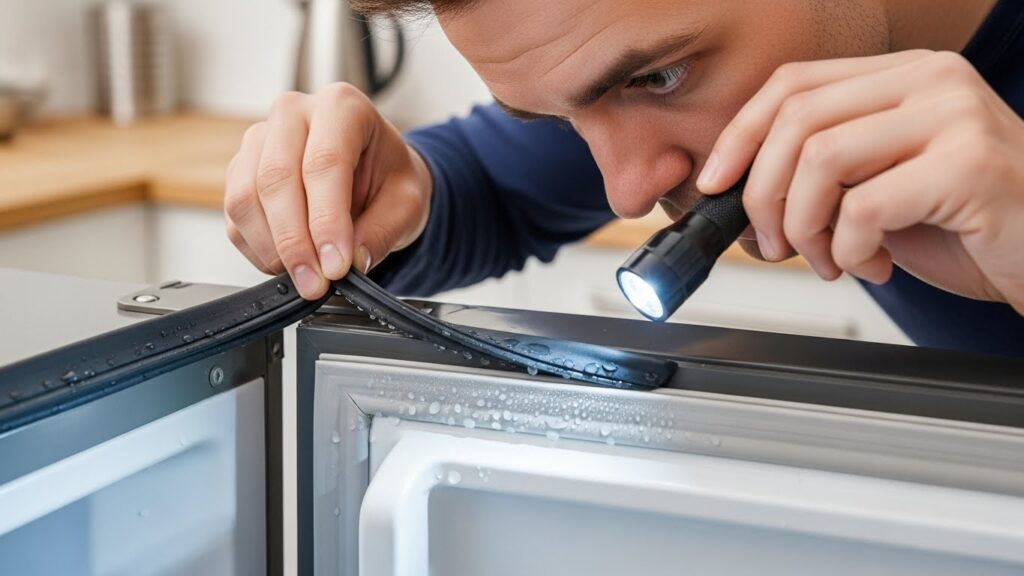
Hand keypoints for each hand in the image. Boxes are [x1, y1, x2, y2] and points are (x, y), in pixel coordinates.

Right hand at [224, 83, 432, 299]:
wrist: (375, 173)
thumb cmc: (389, 178)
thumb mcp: (407, 204)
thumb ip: (382, 232)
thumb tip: (350, 263)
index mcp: (341, 107)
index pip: (324, 163)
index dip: (327, 221)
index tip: (336, 265)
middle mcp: (293, 114)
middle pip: (276, 178)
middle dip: (295, 241)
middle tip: (316, 283)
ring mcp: (259, 140)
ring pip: (246, 198)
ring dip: (273, 249)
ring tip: (306, 277)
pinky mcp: (240, 171)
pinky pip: (235, 217)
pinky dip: (259, 250)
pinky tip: (289, 264)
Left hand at [698, 50, 1023, 314]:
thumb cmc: (968, 223)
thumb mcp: (882, 186)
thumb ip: (824, 174)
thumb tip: (739, 192)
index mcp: (904, 76)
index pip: (794, 83)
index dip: (740, 133)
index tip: (715, 181)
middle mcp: (931, 81)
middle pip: (797, 120)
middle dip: (762, 193)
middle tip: (773, 242)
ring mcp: (955, 117)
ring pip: (821, 161)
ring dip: (804, 227)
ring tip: (830, 260)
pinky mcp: (971, 166)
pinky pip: (865, 209)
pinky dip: (850, 251)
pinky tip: (873, 266)